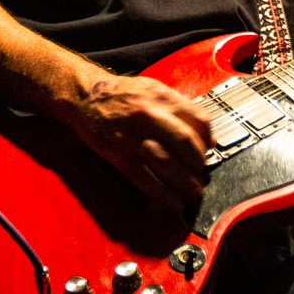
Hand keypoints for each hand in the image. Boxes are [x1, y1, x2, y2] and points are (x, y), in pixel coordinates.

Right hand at [68, 73, 213, 210]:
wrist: (85, 96)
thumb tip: (208, 139)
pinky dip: (161, 193)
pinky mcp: (118, 153)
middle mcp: (150, 113)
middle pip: (185, 143)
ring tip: (192, 192)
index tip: (209, 153)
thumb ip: (181, 110)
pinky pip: (144, 178)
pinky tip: (172, 202)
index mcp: (162, 96)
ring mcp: (133, 135)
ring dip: (184, 183)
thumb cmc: (121, 95)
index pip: (198, 119)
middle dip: (198, 164)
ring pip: (167, 163)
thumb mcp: (154, 91)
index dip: (208, 140)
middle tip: (201, 175)